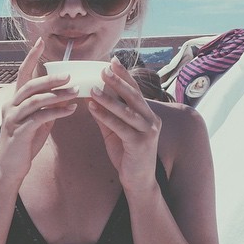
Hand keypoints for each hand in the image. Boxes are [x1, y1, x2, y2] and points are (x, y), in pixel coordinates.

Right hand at [0, 37, 78, 180]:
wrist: (10, 169)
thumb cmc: (25, 144)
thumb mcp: (37, 121)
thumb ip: (46, 106)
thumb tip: (64, 94)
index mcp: (14, 100)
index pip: (22, 73)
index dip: (31, 57)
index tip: (40, 41)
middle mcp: (10, 106)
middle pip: (31, 85)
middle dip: (51, 79)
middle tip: (70, 75)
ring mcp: (12, 119)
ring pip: (35, 100)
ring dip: (57, 95)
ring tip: (76, 92)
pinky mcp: (19, 133)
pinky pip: (39, 118)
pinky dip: (57, 112)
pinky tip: (71, 110)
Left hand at [88, 57, 161, 188]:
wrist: (139, 181)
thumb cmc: (127, 155)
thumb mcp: (115, 132)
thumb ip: (107, 115)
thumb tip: (92, 97)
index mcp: (148, 115)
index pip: (135, 90)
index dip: (125, 75)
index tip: (113, 61)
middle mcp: (152, 120)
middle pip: (133, 96)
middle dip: (118, 81)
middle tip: (104, 68)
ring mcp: (148, 132)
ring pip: (126, 110)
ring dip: (108, 98)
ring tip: (93, 88)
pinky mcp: (139, 144)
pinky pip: (120, 127)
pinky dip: (105, 116)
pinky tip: (92, 108)